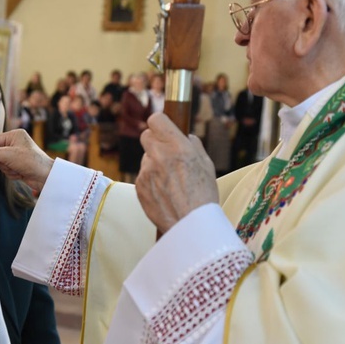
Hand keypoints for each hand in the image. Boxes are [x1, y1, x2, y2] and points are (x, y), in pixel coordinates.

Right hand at [0, 129, 54, 191]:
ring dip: (7, 169)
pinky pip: (6, 169)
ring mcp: (17, 154)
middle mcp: (15, 142)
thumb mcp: (7, 155)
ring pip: (0, 163)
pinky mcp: (18, 165)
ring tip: (18, 169)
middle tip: (12, 164)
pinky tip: (21, 173)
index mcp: (14, 134)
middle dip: (2, 162)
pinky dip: (12, 173)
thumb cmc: (30, 162)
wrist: (46, 177)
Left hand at [136, 112, 217, 233]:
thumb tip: (185, 138)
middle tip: (166, 152)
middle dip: (155, 141)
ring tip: (170, 181)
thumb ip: (193, 146)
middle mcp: (158, 155)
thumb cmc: (202, 195)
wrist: (190, 224)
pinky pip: (143, 176)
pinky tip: (164, 192)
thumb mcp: (206, 164)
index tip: (164, 127)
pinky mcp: (138, 186)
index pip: (156, 119)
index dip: (160, 123)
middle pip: (145, 135)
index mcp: (177, 146)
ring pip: (146, 158)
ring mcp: (145, 171)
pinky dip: (151, 181)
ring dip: (154, 164)